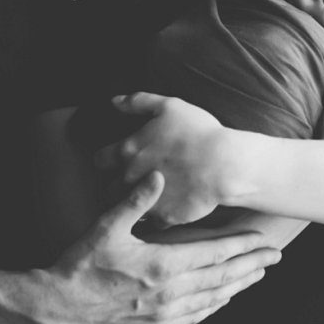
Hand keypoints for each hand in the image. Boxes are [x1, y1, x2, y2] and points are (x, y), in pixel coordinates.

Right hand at [41, 171, 279, 323]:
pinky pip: (195, 318)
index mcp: (162, 266)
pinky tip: (222, 301)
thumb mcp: (106, 228)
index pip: (213, 254)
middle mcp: (170, 294)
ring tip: (257, 275)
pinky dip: (214, 307)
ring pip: (213, 300)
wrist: (60, 307)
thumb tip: (157, 176)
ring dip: (237, 286)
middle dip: (250, 265)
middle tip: (274, 256)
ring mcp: (165, 314)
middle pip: (221, 278)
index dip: (239, 245)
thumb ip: (136, 202)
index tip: (261, 238)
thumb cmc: (81, 265)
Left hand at [95, 94, 233, 225]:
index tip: (116, 162)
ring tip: (145, 199)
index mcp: (127, 151)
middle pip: (109, 189)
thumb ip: (138, 102)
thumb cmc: (198, 132)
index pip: (99, 161)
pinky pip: (151, 223)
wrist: (224, 164)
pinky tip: (164, 209)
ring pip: (127, 209)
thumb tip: (114, 100)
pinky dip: (155, 217)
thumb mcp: (169, 106)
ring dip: (132, 204)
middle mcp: (130, 178)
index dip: (106, 161)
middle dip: (117, 186)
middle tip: (131, 183)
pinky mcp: (164, 217)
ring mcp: (145, 200)